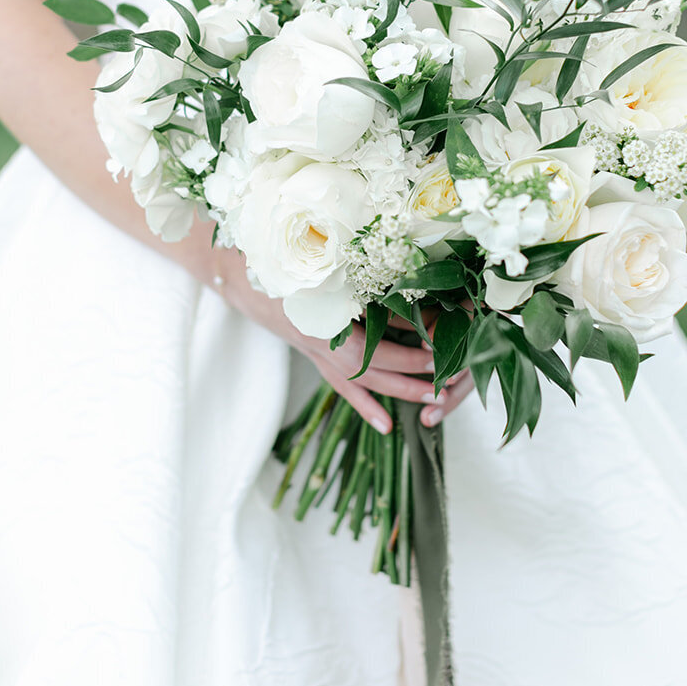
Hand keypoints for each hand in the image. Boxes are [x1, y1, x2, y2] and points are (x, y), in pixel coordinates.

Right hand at [205, 244, 473, 433]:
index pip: (380, 343)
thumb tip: (408, 293)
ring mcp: (317, 352)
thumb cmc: (281, 261)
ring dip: (398, 391)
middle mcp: (324, 343)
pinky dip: (364, 404)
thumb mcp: (325, 269)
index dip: (413, 349)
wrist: (237, 270)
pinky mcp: (314, 353)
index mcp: (327, 320)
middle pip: (376, 368)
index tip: (444, 347)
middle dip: (414, 375)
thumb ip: (361, 282)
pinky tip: (384, 424)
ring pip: (362, 381)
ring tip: (430, 402)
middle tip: (449, 380)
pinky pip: (341, 385)